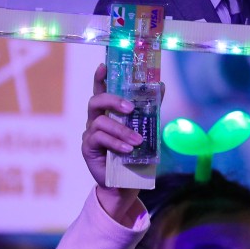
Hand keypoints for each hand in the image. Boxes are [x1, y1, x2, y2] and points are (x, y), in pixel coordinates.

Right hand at [80, 64, 146, 223]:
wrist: (126, 183)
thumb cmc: (134, 153)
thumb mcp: (145, 128)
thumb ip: (150, 108)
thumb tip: (160, 85)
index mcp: (108, 112)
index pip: (101, 90)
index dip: (100, 77)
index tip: (103, 65)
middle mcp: (96, 120)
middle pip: (96, 101)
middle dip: (112, 100)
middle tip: (130, 108)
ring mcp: (90, 134)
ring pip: (100, 122)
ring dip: (121, 130)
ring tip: (138, 141)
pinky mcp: (88, 148)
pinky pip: (99, 139)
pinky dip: (115, 143)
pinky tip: (127, 150)